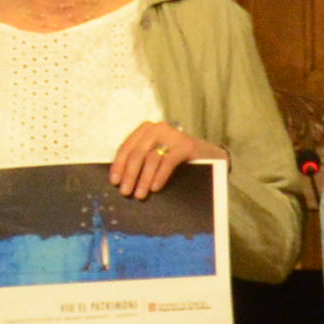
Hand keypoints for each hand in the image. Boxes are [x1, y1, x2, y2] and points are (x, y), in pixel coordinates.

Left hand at [105, 121, 221, 198]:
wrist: (210, 155)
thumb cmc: (177, 158)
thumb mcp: (156, 155)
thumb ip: (141, 161)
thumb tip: (121, 180)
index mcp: (145, 130)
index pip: (126, 147)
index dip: (118, 165)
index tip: (114, 181)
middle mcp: (157, 129)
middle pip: (137, 153)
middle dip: (129, 175)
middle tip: (125, 192)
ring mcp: (172, 135)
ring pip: (151, 158)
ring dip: (143, 179)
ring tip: (139, 195)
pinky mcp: (186, 145)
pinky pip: (168, 162)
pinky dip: (160, 176)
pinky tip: (155, 188)